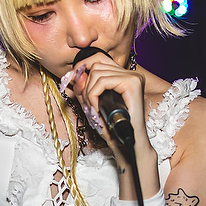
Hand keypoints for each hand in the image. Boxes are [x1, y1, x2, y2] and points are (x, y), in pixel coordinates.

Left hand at [69, 52, 157, 171]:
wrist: (128, 146)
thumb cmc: (112, 129)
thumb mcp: (93, 105)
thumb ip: (83, 90)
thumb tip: (76, 74)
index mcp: (124, 76)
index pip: (98, 59)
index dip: (82, 67)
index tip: (71, 81)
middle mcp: (131, 73)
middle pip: (96, 64)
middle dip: (84, 85)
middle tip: (87, 106)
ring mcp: (133, 77)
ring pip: (97, 73)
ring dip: (88, 93)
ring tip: (92, 111)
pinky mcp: (132, 83)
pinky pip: (102, 82)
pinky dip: (93, 96)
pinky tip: (96, 110)